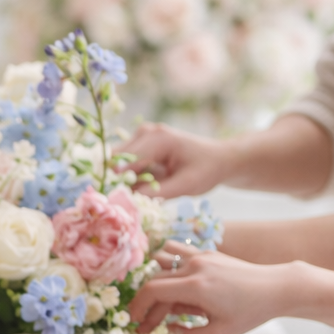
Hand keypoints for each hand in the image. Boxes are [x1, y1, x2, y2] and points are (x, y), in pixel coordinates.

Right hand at [118, 123, 233, 198]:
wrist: (218, 159)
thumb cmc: (206, 170)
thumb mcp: (186, 186)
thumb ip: (157, 193)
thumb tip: (129, 200)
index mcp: (159, 139)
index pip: (125, 160)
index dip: (118, 182)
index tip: (116, 200)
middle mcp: (146, 132)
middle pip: (115, 159)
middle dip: (119, 180)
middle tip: (129, 198)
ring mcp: (141, 136)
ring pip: (116, 162)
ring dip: (124, 179)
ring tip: (143, 190)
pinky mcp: (139, 144)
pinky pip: (123, 163)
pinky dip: (129, 177)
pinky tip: (145, 183)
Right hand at [126, 244, 295, 333]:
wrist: (277, 288)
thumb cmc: (250, 313)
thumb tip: (168, 329)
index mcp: (196, 287)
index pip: (152, 291)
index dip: (138, 307)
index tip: (135, 322)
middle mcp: (195, 266)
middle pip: (157, 282)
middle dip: (148, 305)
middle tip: (148, 326)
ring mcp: (201, 256)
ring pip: (162, 264)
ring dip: (157, 283)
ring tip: (164, 304)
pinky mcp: (207, 253)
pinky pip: (177, 253)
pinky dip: (168, 266)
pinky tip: (173, 283)